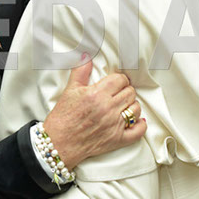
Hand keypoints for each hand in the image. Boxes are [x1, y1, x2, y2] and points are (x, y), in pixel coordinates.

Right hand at [43, 54, 145, 169]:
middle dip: (125, 91)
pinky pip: (138, 131)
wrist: (59, 142)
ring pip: (136, 109)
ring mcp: (115, 125)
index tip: (115, 82)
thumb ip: (81, 71)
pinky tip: (137, 121)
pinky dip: (140, 126)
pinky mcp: (117, 140)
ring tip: (124, 106)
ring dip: (132, 105)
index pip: (120, 80)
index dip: (119, 79)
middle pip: (130, 92)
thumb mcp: (69, 90)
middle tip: (118, 93)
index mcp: (97, 94)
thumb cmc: (63, 117)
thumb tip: (86, 56)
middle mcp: (108, 109)